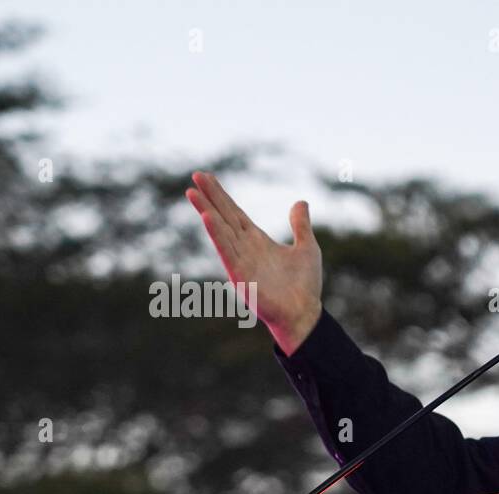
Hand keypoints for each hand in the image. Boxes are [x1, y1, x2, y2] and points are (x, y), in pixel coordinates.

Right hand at [186, 171, 322, 354]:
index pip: (235, 213)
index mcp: (257, 241)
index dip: (222, 196)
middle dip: (211, 197)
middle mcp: (245, 248)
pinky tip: (207, 218)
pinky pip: (226, 251)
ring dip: (207, 211)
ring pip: (221, 231)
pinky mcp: (240, 275)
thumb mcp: (306, 248)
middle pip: (224, 216)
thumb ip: (300, 225)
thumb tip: (300, 201)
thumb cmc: (304, 286)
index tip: (207, 177)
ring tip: (192, 192)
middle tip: (196, 175)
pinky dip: (217, 235)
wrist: (304, 314)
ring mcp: (241, 261)